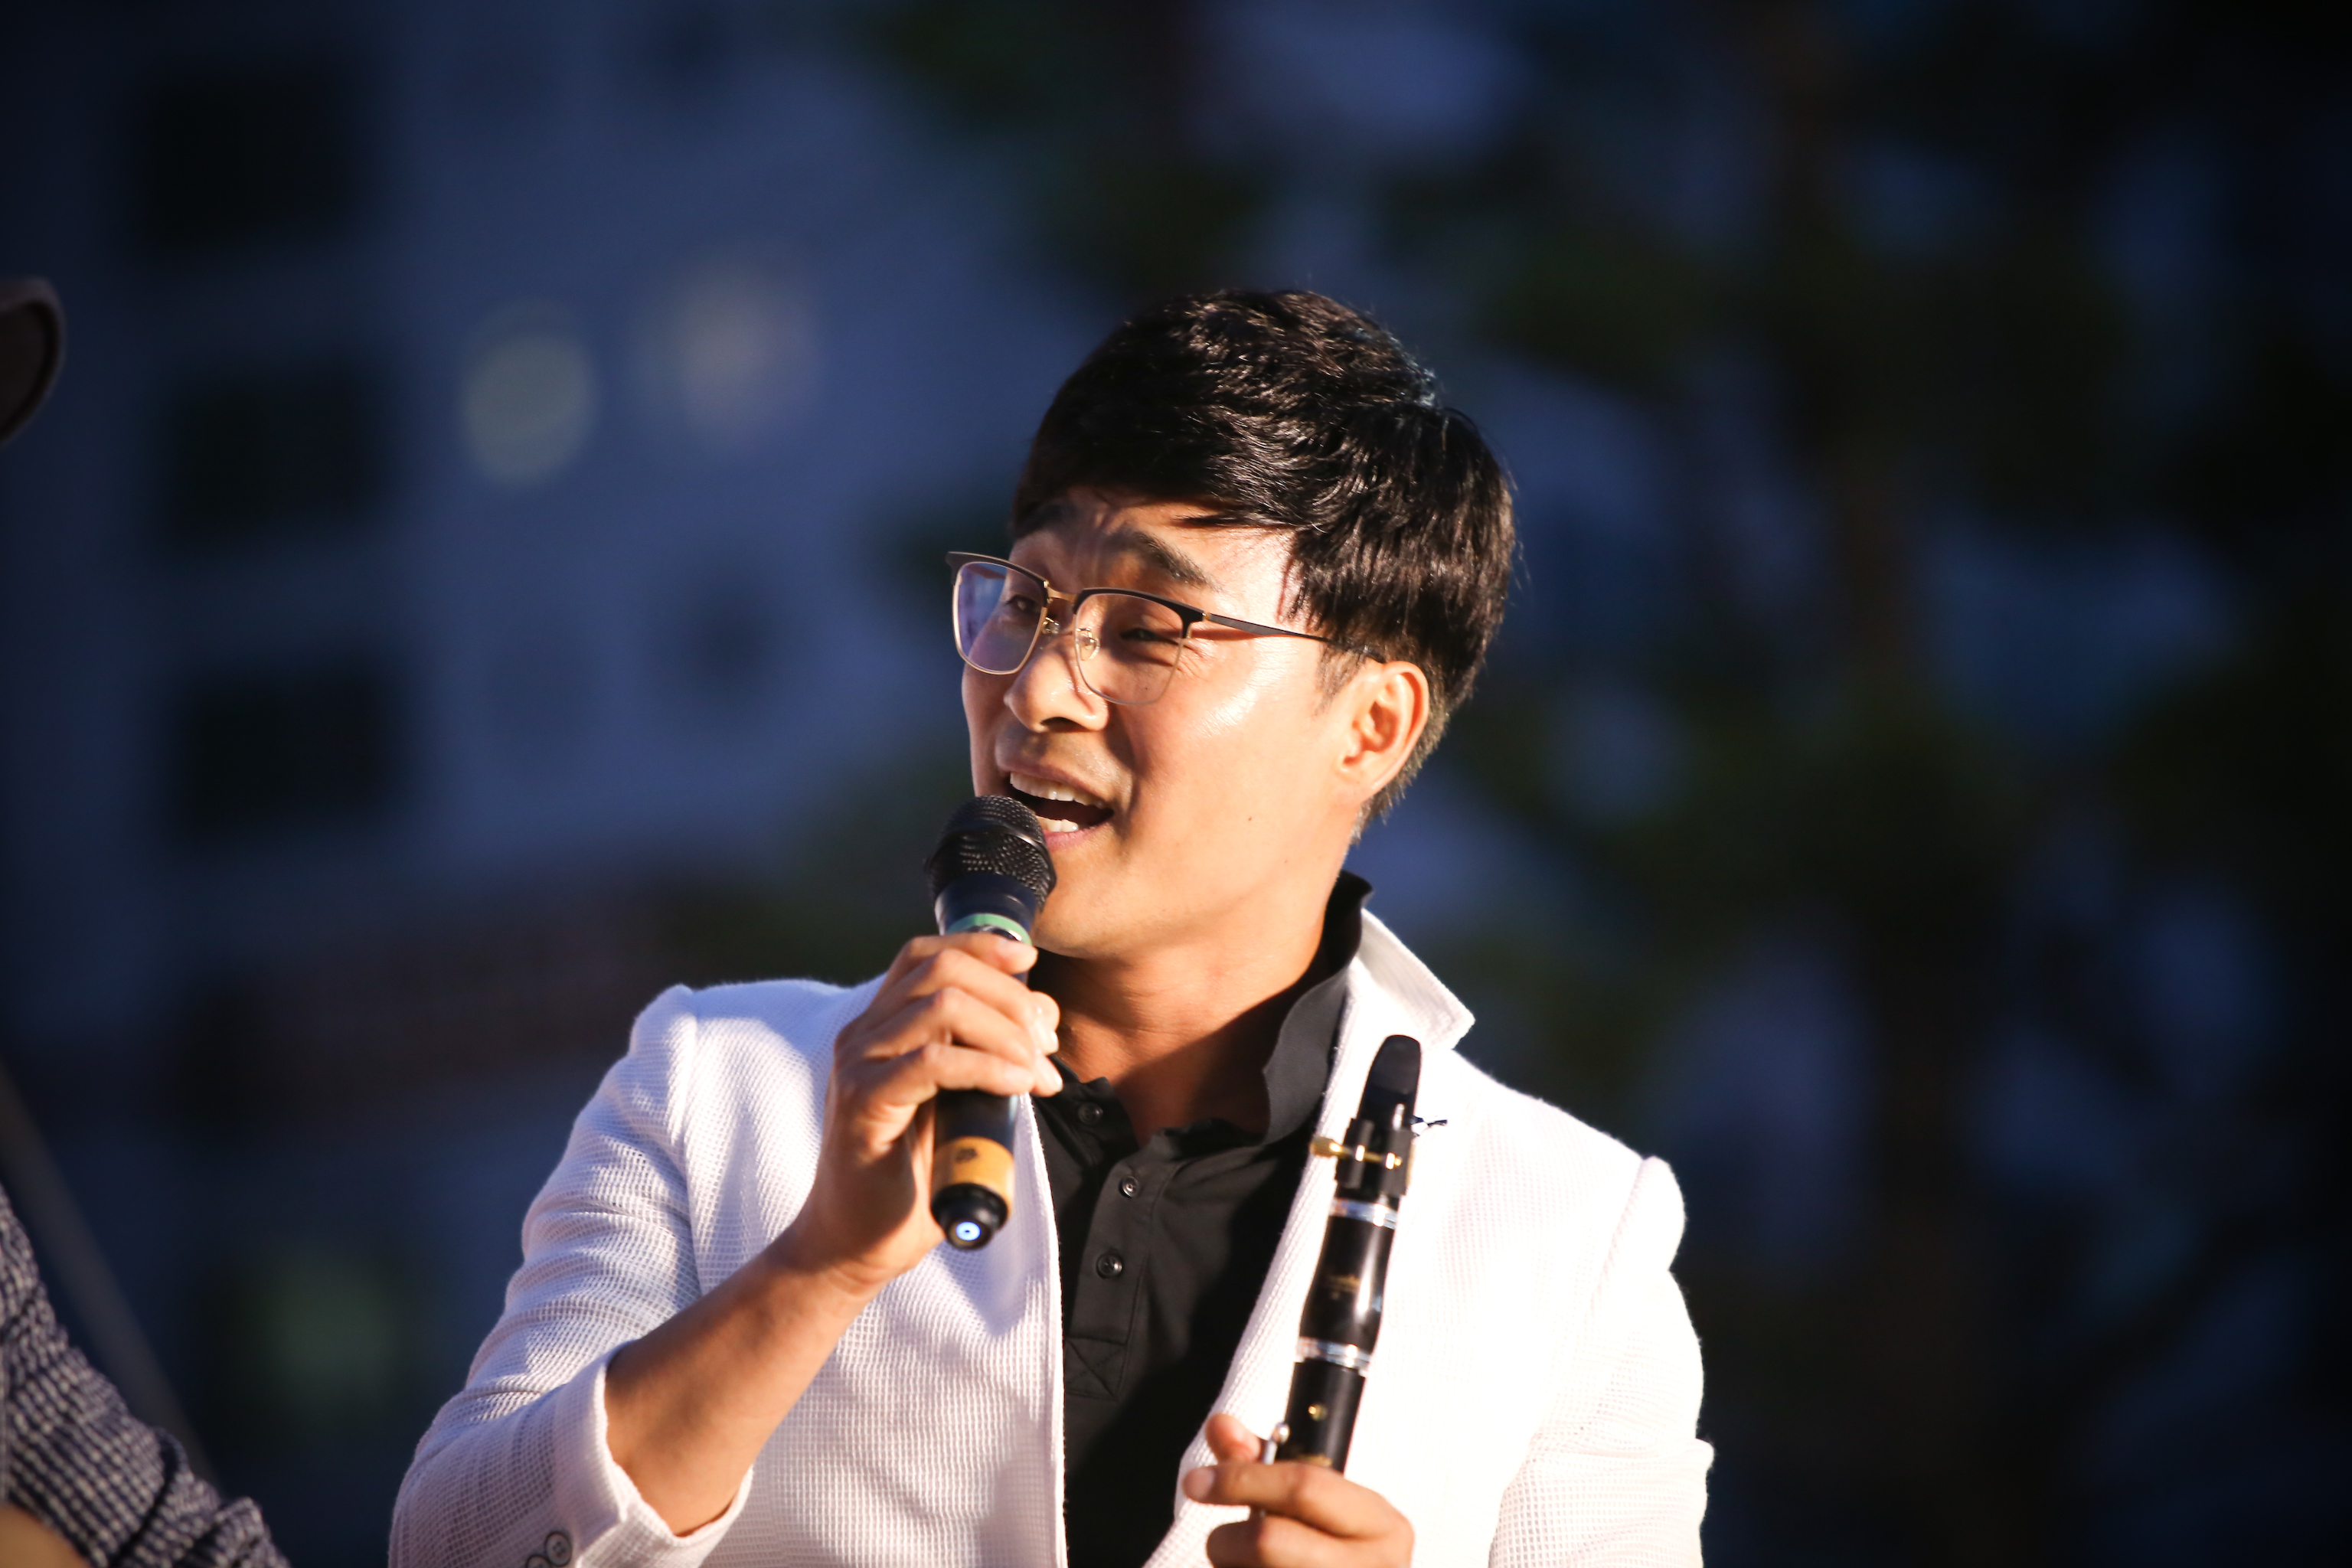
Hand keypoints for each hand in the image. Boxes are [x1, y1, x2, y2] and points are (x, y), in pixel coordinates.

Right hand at [773, 932, 1060, 1296]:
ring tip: (1037, 1074)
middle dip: (1009, 998)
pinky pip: (931, 1062)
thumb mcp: (960, 1100)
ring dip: (1006, 1034)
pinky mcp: (861, 1103)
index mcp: (882, 1025)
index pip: (927, 955)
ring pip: (942, 1008)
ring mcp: (857, 1065)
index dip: (982, 948)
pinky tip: (1016, 1086)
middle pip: (942, 972)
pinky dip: (985, 1066)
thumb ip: (986, 1055)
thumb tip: (1041, 1017)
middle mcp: (862, 1034)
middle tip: (1047, 1043)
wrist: (859, 1241)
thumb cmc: (914, 1173)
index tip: (1032, 964)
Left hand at [1183, 1413, 1413, 1565]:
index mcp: (1382, 1525)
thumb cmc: (1336, 1551)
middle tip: (1219, 1541)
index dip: (1242, 1478)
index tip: (1197, 1481)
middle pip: (1270, 1541)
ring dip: (1232, 1567)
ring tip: (1245, 1566)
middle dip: (1228, 1539)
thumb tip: (1220, 1426)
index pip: (1304, 1486)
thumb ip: (1263, 1462)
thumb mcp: (1316, 1503)